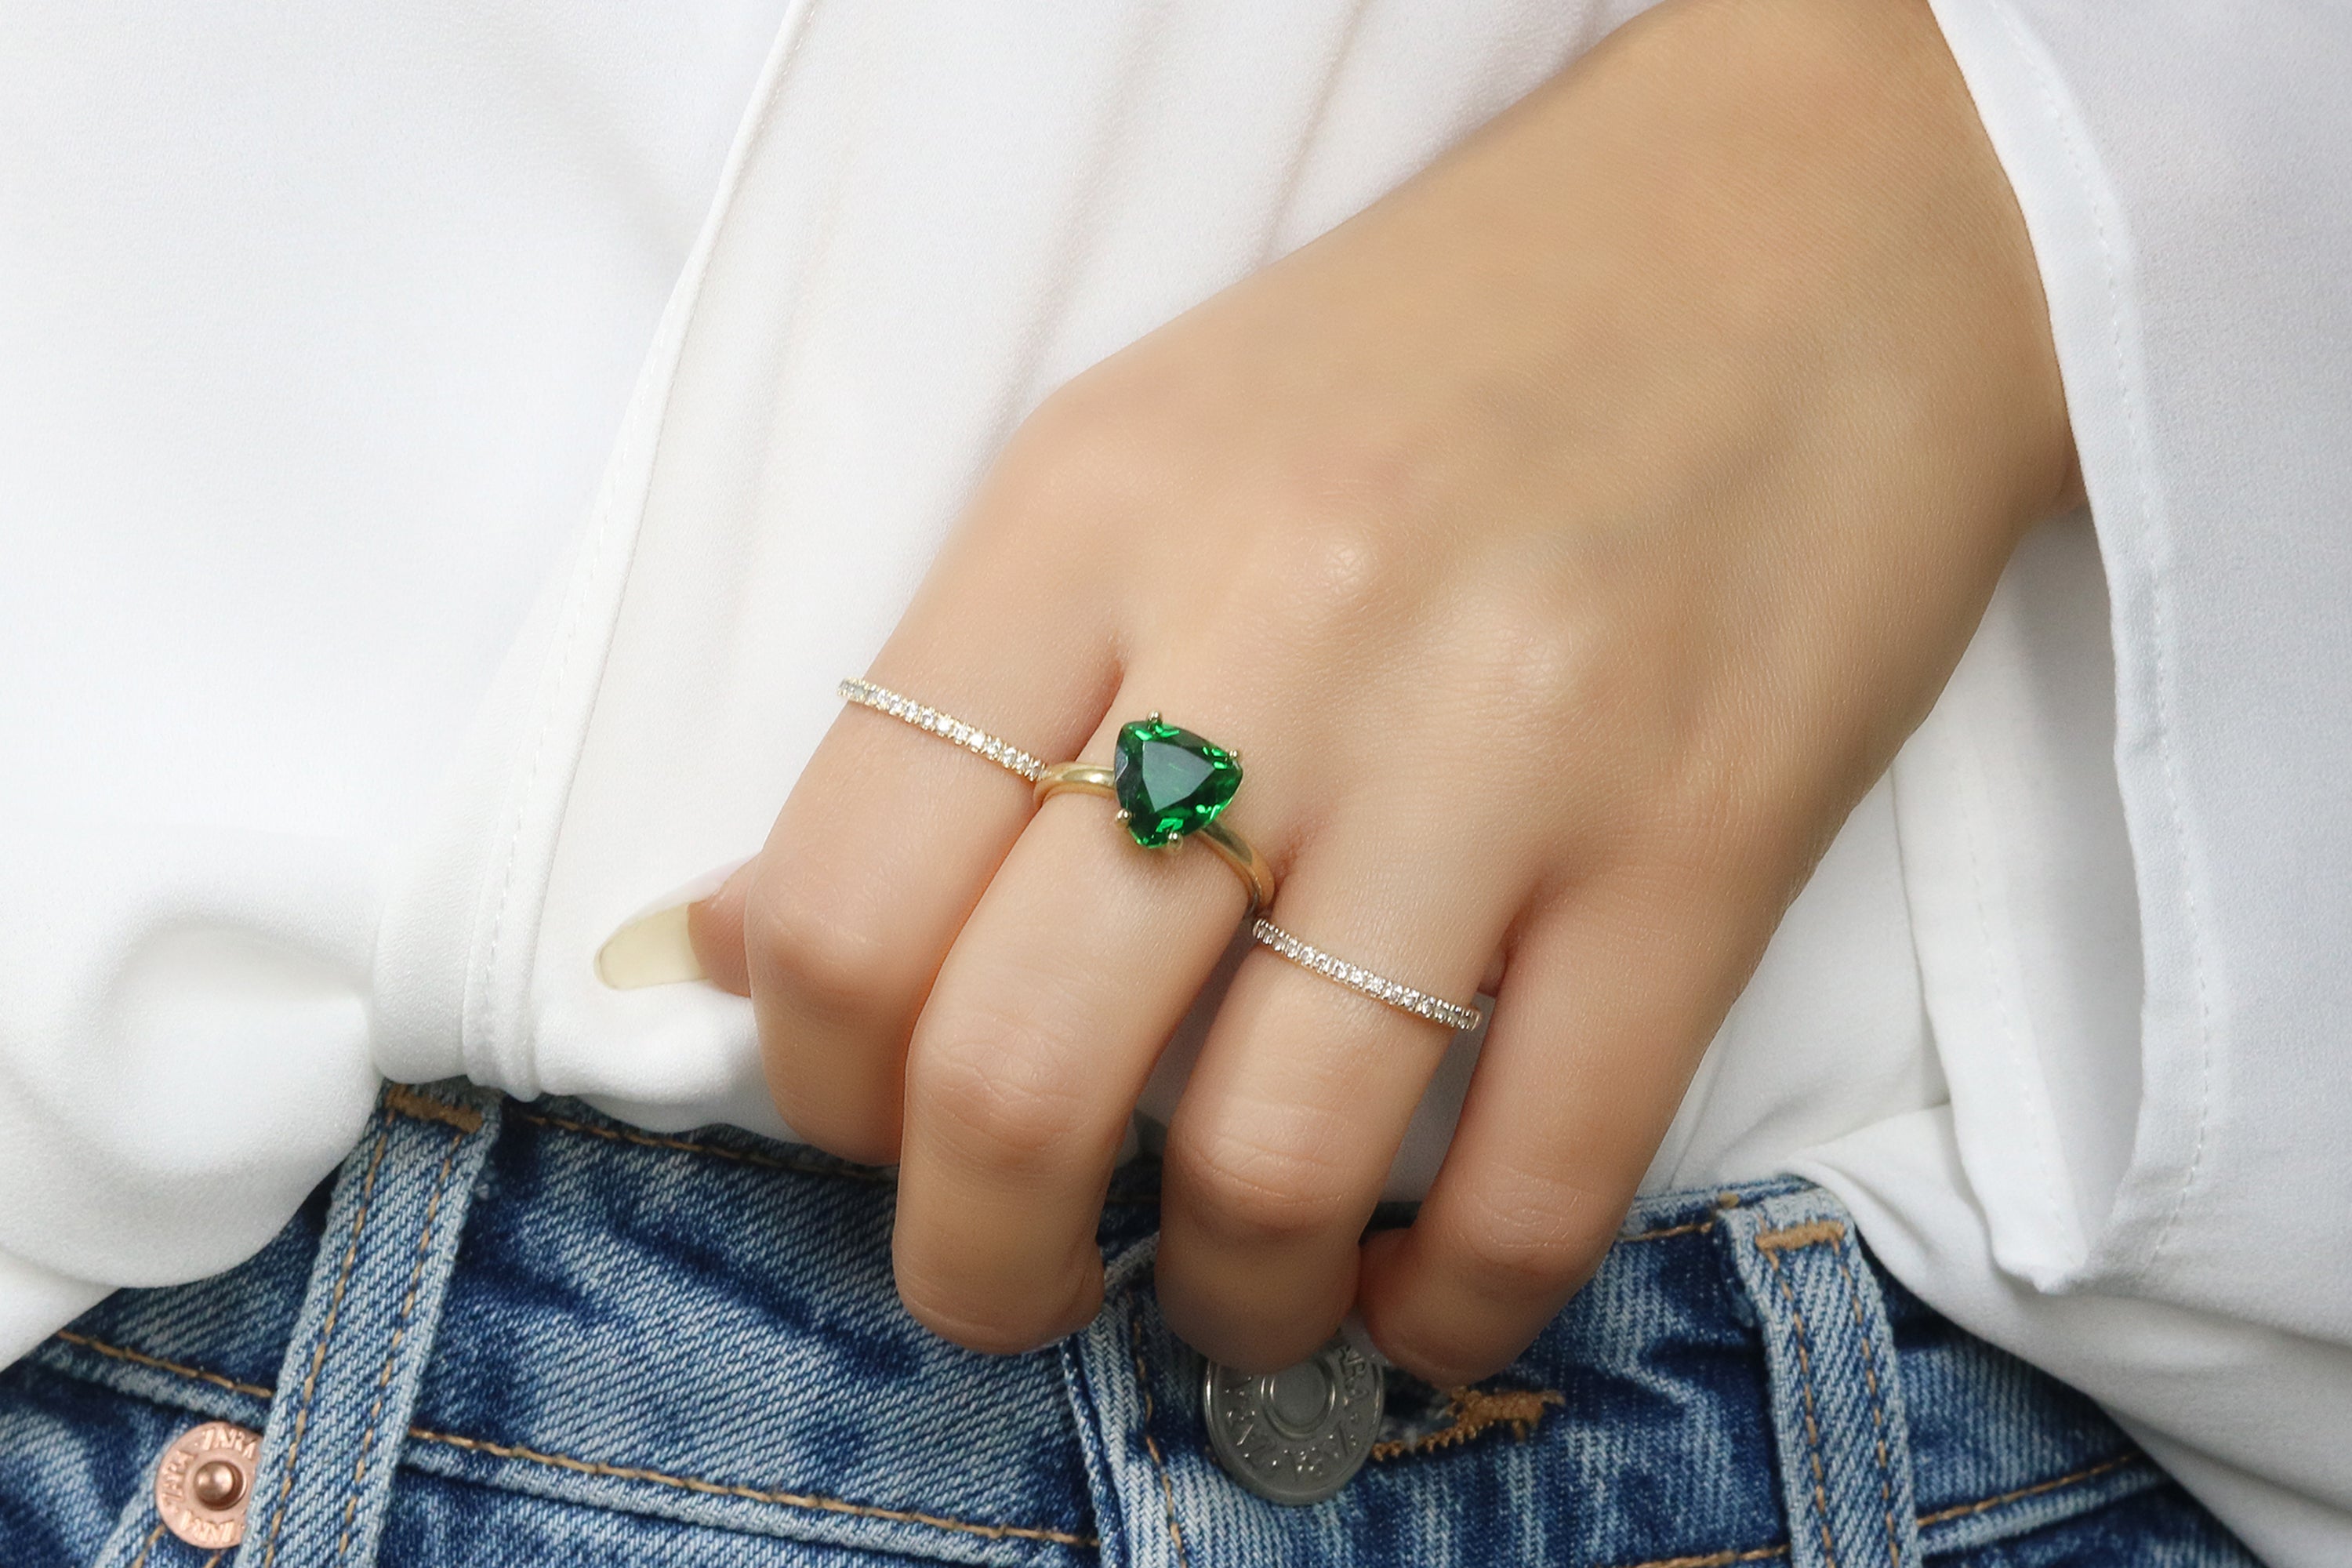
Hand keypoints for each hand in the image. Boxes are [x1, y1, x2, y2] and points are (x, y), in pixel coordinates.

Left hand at [689, 0, 2072, 1383]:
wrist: (1811, 227)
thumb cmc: (1454, 352)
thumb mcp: (1144, 450)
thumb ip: (959, 696)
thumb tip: (741, 944)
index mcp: (1088, 514)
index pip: (844, 896)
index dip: (823, 1089)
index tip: (882, 1131)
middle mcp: (1271, 629)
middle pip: (1013, 1069)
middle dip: (979, 1262)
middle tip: (1016, 1285)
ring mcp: (1499, 748)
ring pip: (1269, 1163)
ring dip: (1222, 1302)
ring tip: (1238, 1296)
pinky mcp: (1702, 848)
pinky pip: (1538, 1181)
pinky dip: (1454, 1305)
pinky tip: (1420, 1294)